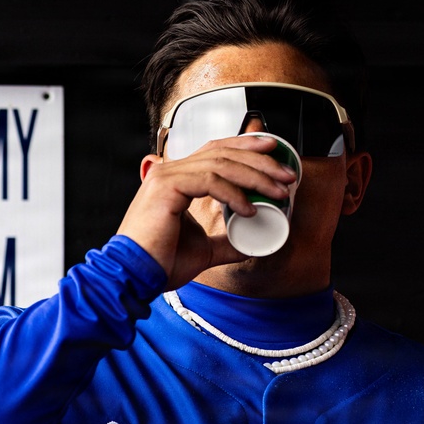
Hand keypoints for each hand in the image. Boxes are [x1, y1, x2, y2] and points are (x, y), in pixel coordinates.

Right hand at [116, 134, 297, 289]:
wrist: (135, 276)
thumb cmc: (159, 264)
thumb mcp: (203, 250)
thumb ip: (225, 243)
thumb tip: (250, 245)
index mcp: (174, 180)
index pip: (214, 151)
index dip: (246, 147)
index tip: (275, 155)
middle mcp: (169, 172)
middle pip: (222, 151)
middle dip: (260, 161)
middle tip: (288, 175)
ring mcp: (166, 176)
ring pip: (220, 163)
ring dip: (255, 176)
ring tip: (278, 192)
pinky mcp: (166, 187)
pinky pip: (209, 181)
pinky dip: (234, 194)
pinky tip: (250, 209)